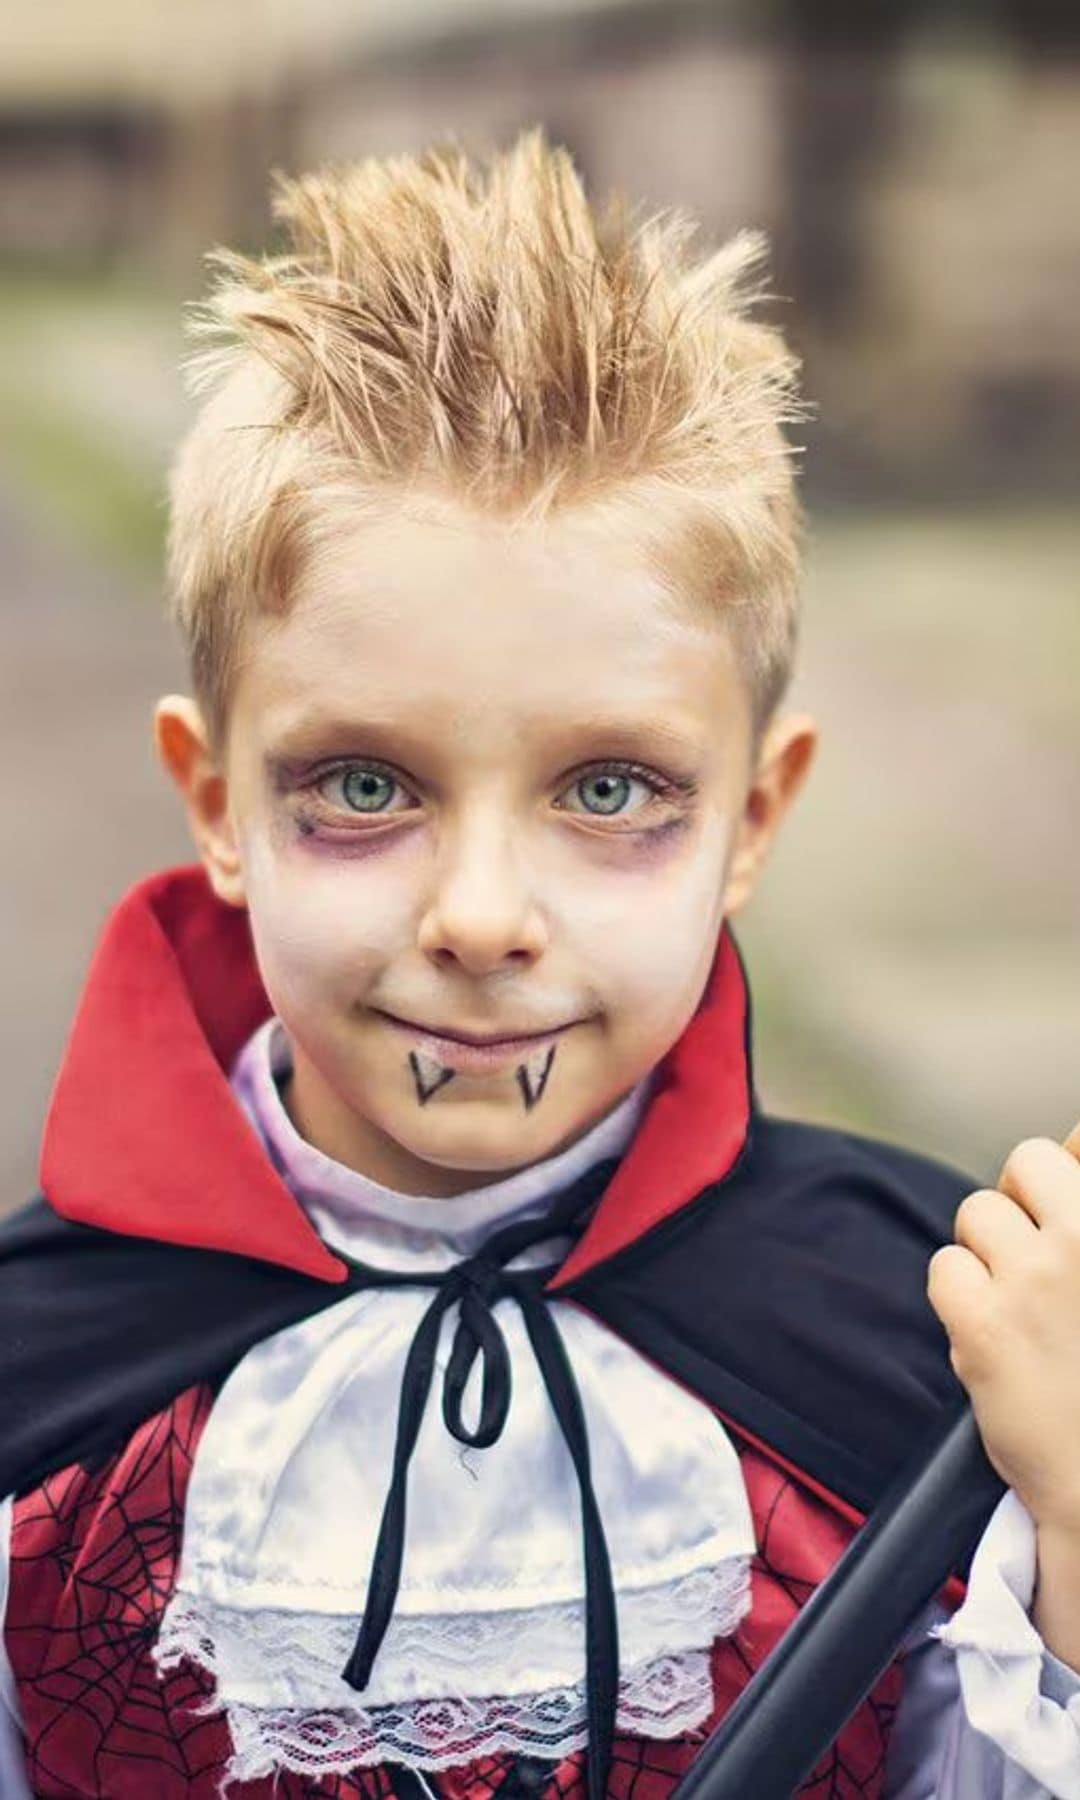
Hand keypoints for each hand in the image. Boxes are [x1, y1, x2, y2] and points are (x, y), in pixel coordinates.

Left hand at [927, 1121, 1079, 1536]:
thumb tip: (1075, 1136)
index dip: (1069, 1172)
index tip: (1061, 1219)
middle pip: (1027, 1162)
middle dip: (1024, 1202)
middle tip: (1038, 1259)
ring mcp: (1041, 1280)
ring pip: (978, 1213)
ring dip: (989, 1254)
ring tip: (1022, 1309)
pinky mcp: (986, 1324)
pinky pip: (945, 1268)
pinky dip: (959, 1299)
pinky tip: (993, 1337)